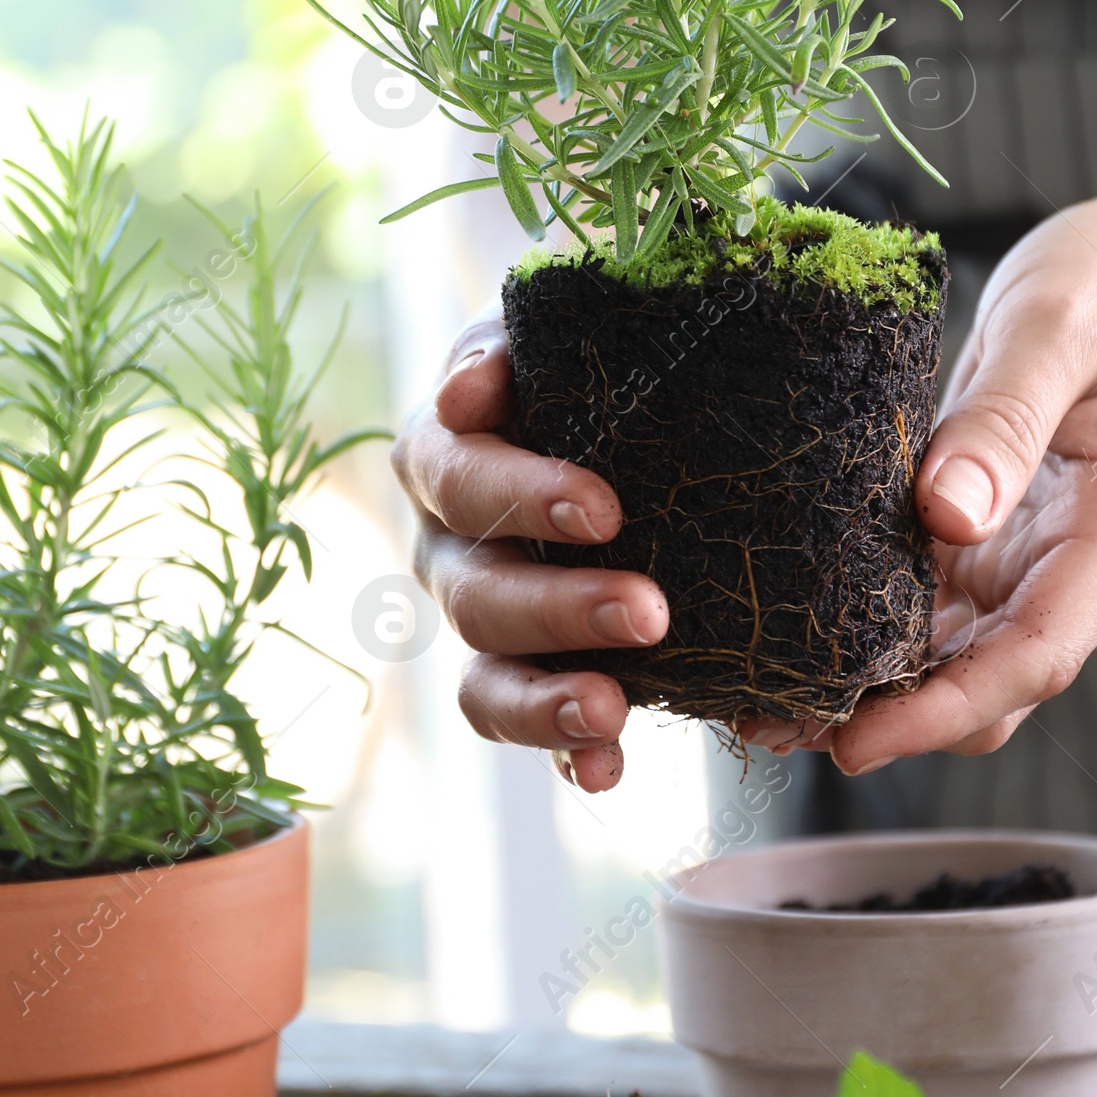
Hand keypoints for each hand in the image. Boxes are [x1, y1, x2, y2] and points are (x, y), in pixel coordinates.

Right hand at [391, 318, 669, 791]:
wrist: (627, 407)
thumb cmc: (591, 355)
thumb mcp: (559, 325)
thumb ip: (514, 343)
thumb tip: (470, 384)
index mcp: (444, 451)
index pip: (458, 475)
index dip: (520, 494)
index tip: (605, 507)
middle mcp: (446, 547)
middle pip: (477, 594)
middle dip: (560, 609)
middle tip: (653, 611)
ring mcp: (482, 623)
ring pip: (485, 682)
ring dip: (548, 702)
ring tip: (614, 712)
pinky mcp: (528, 677)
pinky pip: (532, 731)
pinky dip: (568, 757)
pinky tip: (610, 771)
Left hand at [830, 182, 1096, 772]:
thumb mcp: (1056, 325)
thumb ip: (1003, 419)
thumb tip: (944, 515)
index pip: (1036, 654)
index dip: (944, 710)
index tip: (855, 743)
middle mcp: (1083, 561)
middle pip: (993, 681)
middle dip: (894, 720)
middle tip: (772, 723)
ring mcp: (1040, 552)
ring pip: (961, 655)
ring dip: (875, 684)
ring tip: (765, 690)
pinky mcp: (1000, 529)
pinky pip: (940, 601)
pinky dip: (877, 625)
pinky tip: (802, 621)